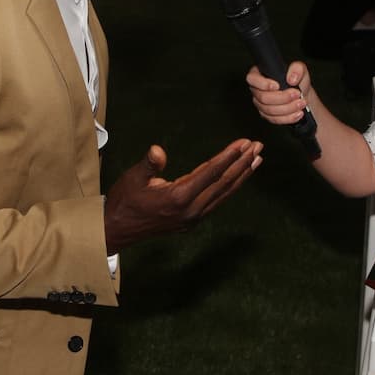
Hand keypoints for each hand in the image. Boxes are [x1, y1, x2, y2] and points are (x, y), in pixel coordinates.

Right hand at [103, 139, 263, 253]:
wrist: (116, 230)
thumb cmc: (124, 200)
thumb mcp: (133, 178)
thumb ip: (149, 164)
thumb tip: (158, 150)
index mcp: (178, 197)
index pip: (210, 173)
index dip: (228, 157)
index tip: (243, 144)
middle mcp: (191, 210)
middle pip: (223, 183)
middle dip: (242, 164)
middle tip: (258, 146)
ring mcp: (193, 218)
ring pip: (224, 194)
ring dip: (241, 175)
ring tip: (257, 159)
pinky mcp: (193, 221)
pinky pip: (217, 201)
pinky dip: (230, 187)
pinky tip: (238, 177)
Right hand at [246, 62, 310, 125]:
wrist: (302, 96)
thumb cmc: (297, 80)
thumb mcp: (300, 69)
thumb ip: (297, 68)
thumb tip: (291, 79)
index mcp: (260, 74)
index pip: (252, 79)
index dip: (262, 84)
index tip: (277, 86)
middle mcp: (257, 90)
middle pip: (263, 97)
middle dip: (282, 97)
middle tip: (296, 94)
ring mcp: (261, 104)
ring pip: (270, 110)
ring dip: (288, 108)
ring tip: (301, 103)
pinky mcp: (267, 115)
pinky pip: (275, 119)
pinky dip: (288, 117)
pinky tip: (298, 113)